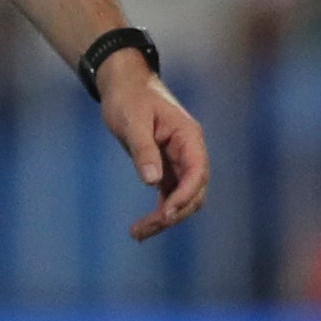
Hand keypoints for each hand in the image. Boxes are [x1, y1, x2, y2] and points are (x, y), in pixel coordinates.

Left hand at [102, 59, 209, 240]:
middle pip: (193, 192)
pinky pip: (168, 195)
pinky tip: (142, 228)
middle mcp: (189, 152)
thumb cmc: (129, 98)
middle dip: (173, 213)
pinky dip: (159, 211)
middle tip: (144, 229)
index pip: (198, 173)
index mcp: (189, 138)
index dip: (185, 196)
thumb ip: (144, 149)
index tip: (165, 212)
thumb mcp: (134, 120)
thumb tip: (152, 181)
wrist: (123, 86)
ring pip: (181, 198)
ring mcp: (179, 161)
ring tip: (137, 234)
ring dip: (165, 218)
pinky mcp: (165, 167)